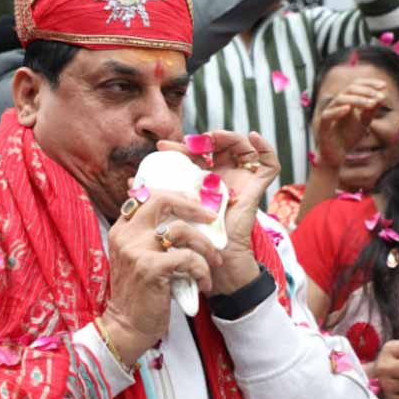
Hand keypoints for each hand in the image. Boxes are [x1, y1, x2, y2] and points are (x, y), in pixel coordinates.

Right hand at [103, 191, 221, 365]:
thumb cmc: (139, 293)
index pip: (145, 196)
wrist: (127, 326)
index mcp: (121, 229)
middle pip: (161, 200)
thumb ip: (149, 236)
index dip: (173, 195)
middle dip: (191, 205)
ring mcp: (136, 250)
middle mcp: (125, 235)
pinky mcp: (150, 268)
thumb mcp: (137, 258)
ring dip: (205, 245)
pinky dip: (202, 269)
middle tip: (210, 217)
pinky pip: (187, 258)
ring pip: (181, 230)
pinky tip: (204, 283)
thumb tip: (181, 216)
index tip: (193, 203)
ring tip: (214, 260)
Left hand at [159, 131, 279, 293]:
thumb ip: (154, 197)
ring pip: (242, 148)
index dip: (179, 147)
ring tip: (215, 136)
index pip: (194, 155)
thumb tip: (129, 184)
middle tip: (189, 141)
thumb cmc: (189, 241)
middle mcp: (224, 177)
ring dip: (230, 137)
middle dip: (204, 138)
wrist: (210, 262)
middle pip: (219, 146)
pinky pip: (269, 164)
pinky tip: (254, 136)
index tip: (161, 147)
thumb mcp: (169, 213)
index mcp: (203, 180)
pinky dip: (266, 147)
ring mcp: (241, 181)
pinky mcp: (257, 188)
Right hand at [315, 79, 387, 167]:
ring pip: (340, 99)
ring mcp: (328, 113)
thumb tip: (382, 97)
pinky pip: (328, 115)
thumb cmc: (348, 137)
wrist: (337, 156)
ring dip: (358, 100)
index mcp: (345, 101)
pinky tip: (349, 109)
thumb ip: (371, 111)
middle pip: (349, 89)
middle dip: (367, 92)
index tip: (384, 86)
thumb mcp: (364, 123)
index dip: (369, 83)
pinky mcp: (322, 126)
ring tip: (372, 104)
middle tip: (381, 97)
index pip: (356, 85)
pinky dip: (338, 111)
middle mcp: (336, 104)